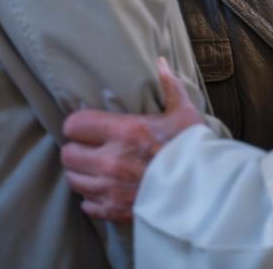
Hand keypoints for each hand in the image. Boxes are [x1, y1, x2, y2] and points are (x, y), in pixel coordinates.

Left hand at [61, 57, 203, 221]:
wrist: (204, 191)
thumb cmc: (194, 149)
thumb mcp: (184, 113)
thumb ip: (169, 86)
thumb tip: (160, 61)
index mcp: (125, 132)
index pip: (75, 125)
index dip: (77, 124)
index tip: (85, 126)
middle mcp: (112, 160)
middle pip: (68, 155)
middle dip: (76, 150)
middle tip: (89, 148)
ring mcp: (111, 188)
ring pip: (74, 180)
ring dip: (82, 173)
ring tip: (95, 168)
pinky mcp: (115, 210)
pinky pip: (87, 205)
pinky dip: (93, 198)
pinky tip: (106, 189)